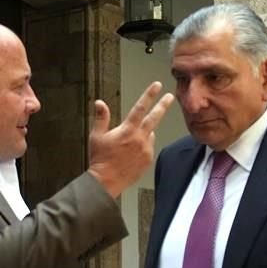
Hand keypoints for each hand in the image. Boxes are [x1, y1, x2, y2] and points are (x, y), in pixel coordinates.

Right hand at [88, 81, 173, 197]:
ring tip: (128, 143)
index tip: (157, 86)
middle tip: (169, 97)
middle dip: (163, 105)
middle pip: (154, 118)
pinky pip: (149, 147)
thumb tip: (100, 103)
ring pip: (150, 134)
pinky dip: (143, 145)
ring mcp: (146, 149)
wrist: (106, 182)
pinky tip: (131, 152)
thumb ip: (101, 118)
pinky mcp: (148, 159)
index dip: (149, 95)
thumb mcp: (97, 136)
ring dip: (144, 132)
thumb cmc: (100, 159)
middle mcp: (139, 138)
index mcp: (127, 130)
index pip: (140, 107)